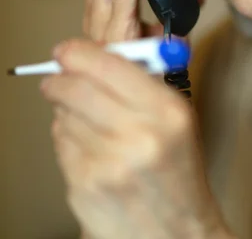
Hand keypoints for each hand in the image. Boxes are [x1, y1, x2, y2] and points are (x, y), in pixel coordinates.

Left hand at [40, 39, 230, 238]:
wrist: (176, 233)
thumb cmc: (176, 170)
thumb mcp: (176, 118)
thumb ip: (141, 81)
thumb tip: (97, 53)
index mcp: (167, 111)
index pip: (109, 65)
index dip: (79, 52)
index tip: (67, 49)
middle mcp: (140, 135)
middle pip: (78, 89)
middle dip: (59, 79)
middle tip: (56, 77)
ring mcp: (109, 164)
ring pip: (65, 116)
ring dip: (65, 110)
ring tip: (81, 117)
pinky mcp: (86, 187)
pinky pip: (61, 144)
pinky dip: (66, 137)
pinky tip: (86, 145)